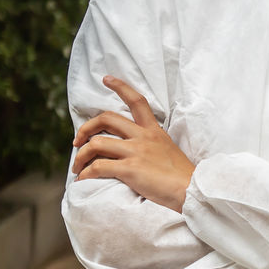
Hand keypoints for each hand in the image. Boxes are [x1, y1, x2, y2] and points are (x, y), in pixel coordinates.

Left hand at [72, 76, 195, 212]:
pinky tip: (84, 180)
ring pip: (96, 144)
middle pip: (107, 119)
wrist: (191, 189)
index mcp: (154, 131)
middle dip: (85, 128)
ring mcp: (136, 151)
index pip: (137, 101)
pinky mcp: (130, 169)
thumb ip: (149, 145)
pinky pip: (98, 167)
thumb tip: (127, 149)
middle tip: (77, 141)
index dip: (120, 87)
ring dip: (80, 156)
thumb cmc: (180, 175)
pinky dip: (86, 174)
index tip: (106, 79)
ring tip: (78, 168)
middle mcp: (143, 137)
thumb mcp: (167, 150)